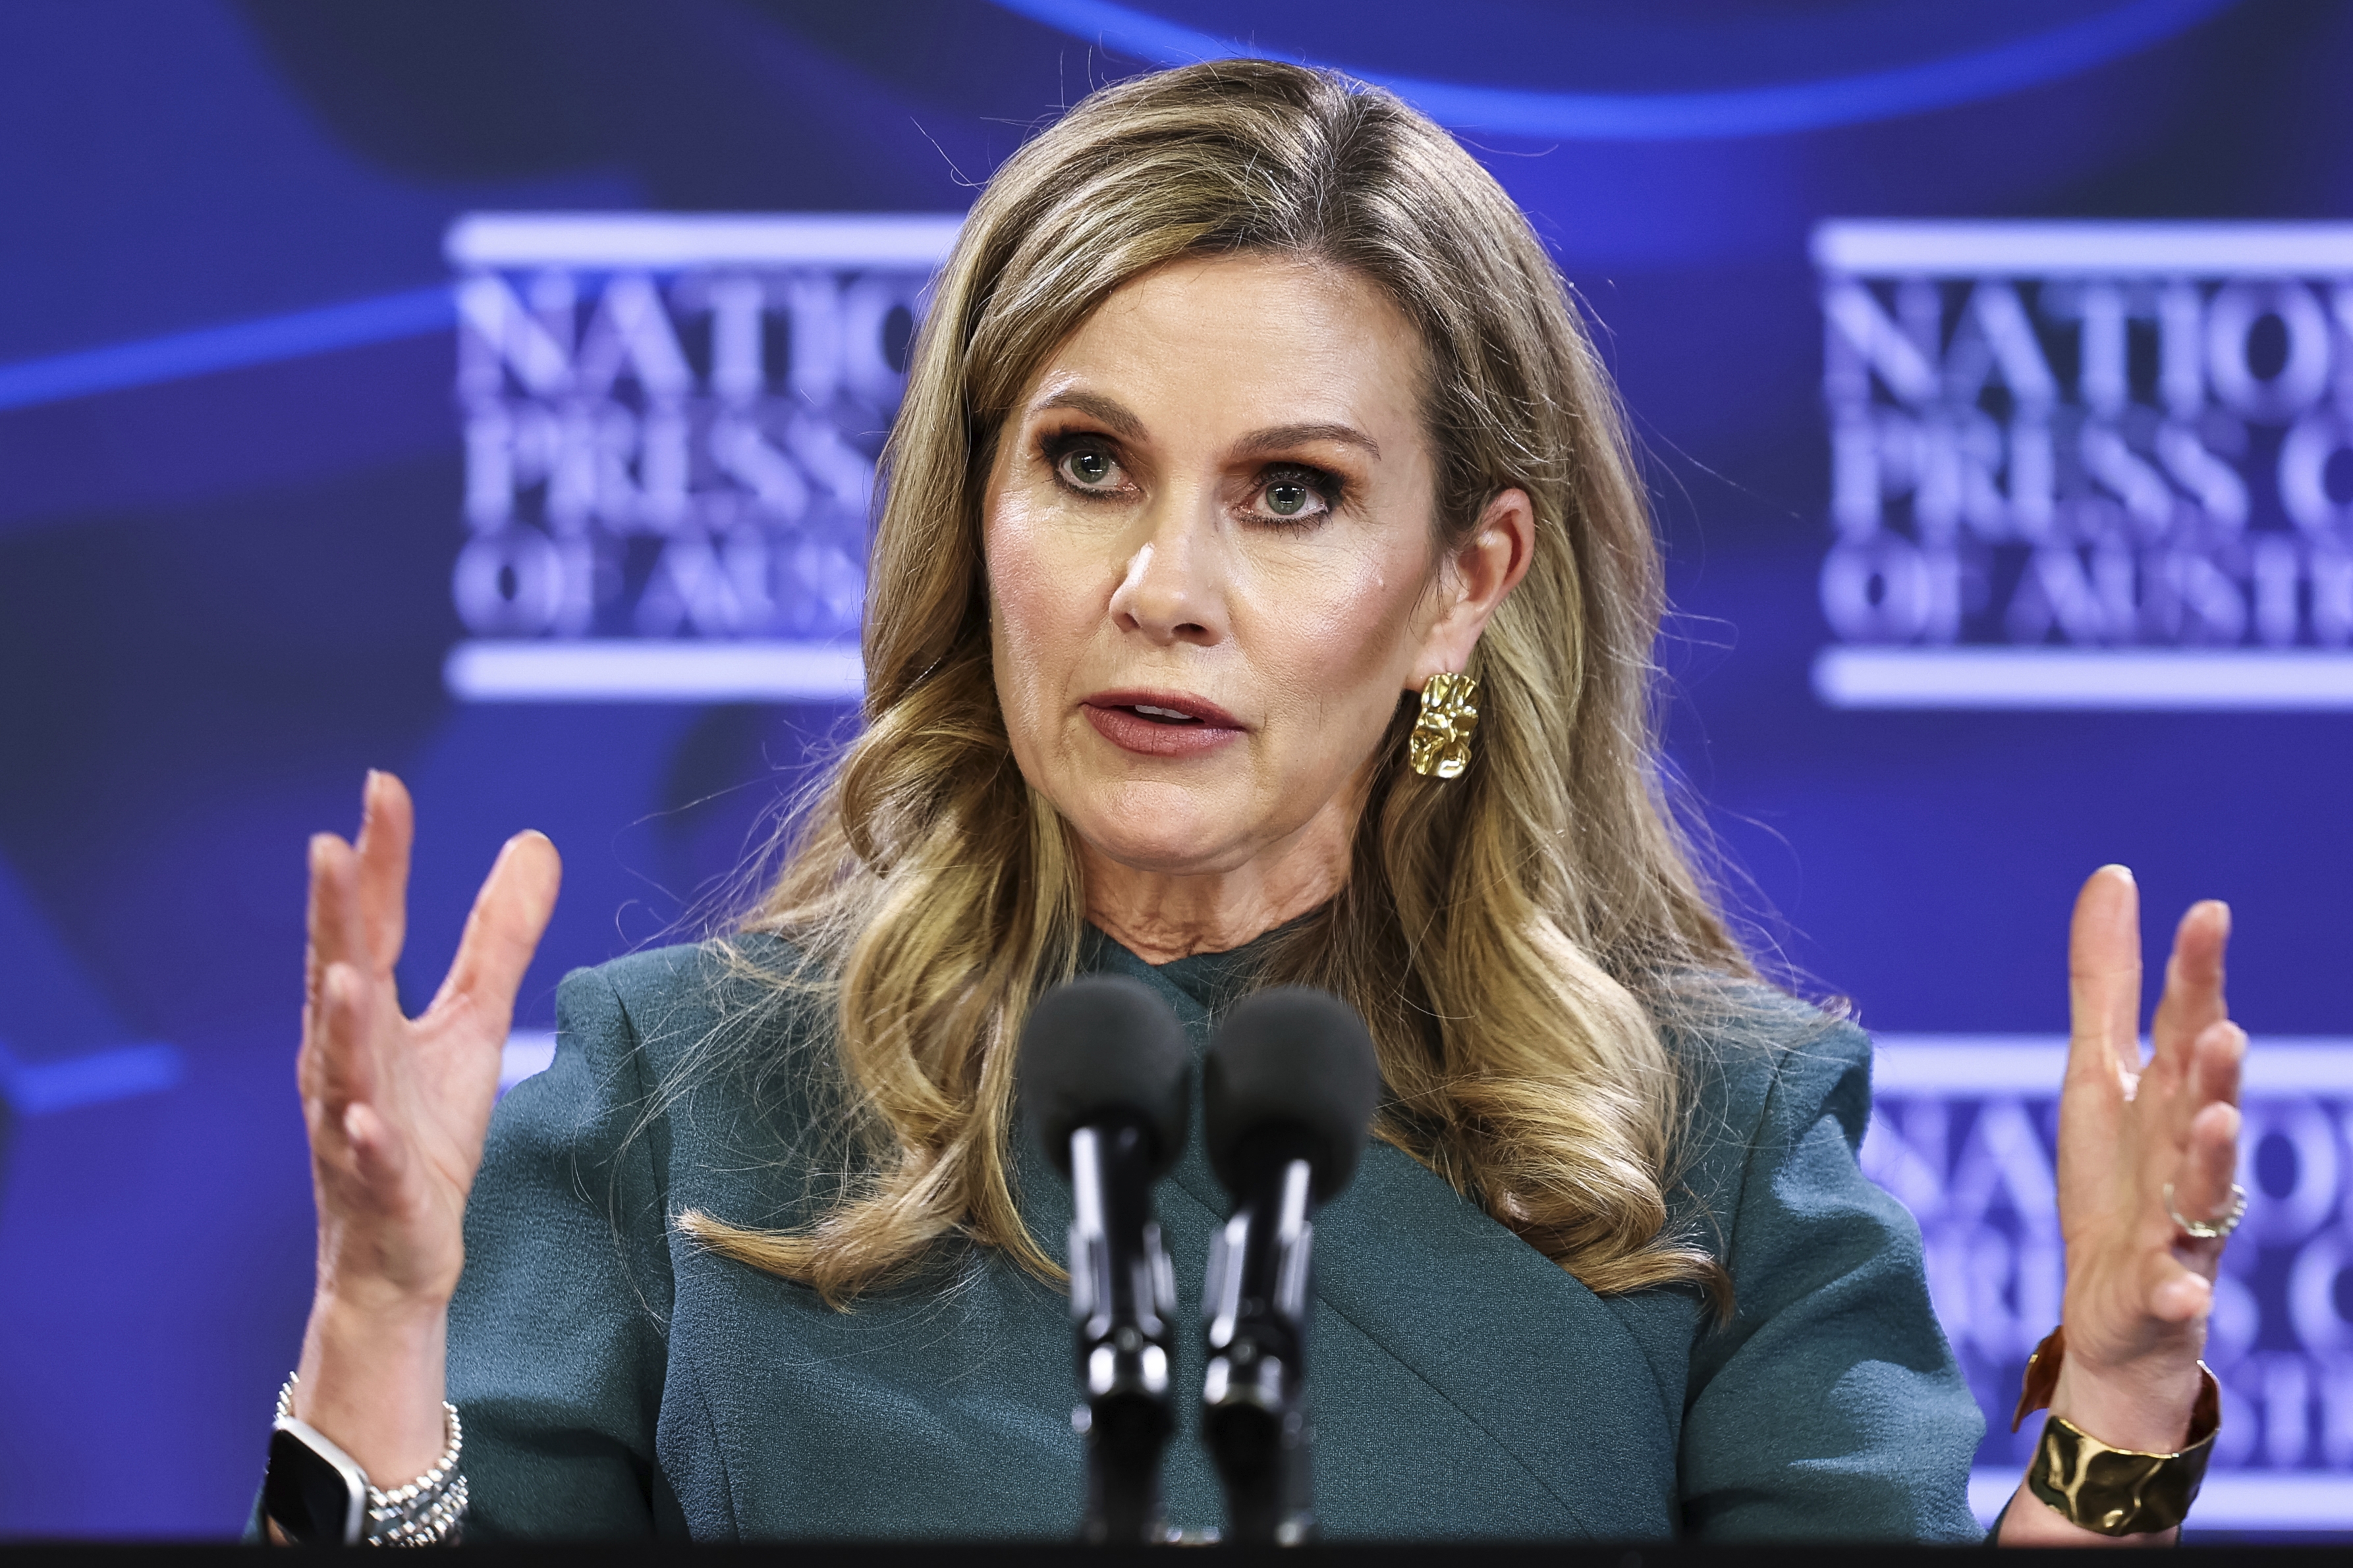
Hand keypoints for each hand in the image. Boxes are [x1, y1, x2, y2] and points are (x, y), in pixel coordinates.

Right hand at [290, 771, 559, 1481]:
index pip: (372, 924)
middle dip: (333, 915)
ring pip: (341, 1069)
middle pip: (338, 976)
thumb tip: (533, 842)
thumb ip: (496, 937)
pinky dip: (363, 1141)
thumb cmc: (422, 1131)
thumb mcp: (473, 1023)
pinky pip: (368, 1163)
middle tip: (327, 846)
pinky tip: (364, 1120)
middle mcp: (345, 1063)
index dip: (377, 859)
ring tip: (345, 975)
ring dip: (340, 1022)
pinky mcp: (380, 1190)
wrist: (397, 1257)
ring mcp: (353, 1127)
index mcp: (367, 1018)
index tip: (383, 786)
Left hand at [1999, 865, 2243, 1544]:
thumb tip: (2115, 875)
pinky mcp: (2160, 1291)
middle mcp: (2187, 1156)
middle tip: (2221, 1027)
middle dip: (2216, 1066)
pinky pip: (2174, 1292)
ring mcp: (2180, 1226)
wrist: (2118, 1308)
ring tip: (2216, 1121)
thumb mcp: (2097, 1073)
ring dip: (2211, 1158)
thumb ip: (2107, 983)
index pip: (2188, 1026)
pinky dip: (2179, 1290)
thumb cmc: (2117, 1181)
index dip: (2197, 973)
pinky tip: (2182, 1289)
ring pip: (2202, 1190)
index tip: (2207, 912)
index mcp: (2170, 1098)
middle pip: (2202, 1101)